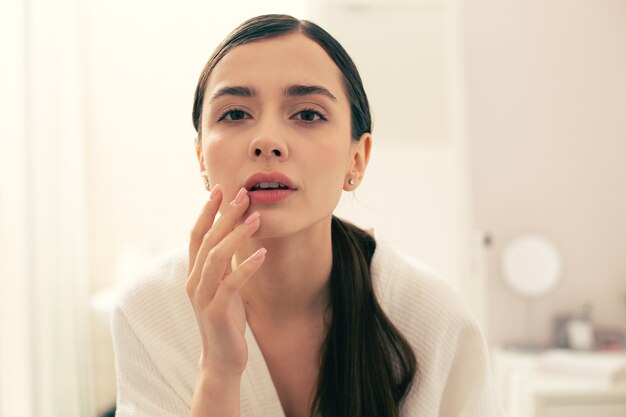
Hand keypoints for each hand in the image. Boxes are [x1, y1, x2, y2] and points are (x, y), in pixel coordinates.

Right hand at [187, 185, 265, 377]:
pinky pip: (231, 284)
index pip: (197, 235)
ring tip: (257, 219)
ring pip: (216, 258)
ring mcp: (203, 298)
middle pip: (207, 241)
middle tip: (244, 195)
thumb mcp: (224, 285)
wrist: (222, 358)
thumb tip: (233, 234)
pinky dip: (246, 267)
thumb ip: (224, 263)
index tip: (220, 189)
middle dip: (225, 216)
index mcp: (194, 273)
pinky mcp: (217, 312)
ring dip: (236, 236)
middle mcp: (194, 282)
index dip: (207, 211)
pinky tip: (262, 254)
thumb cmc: (226, 318)